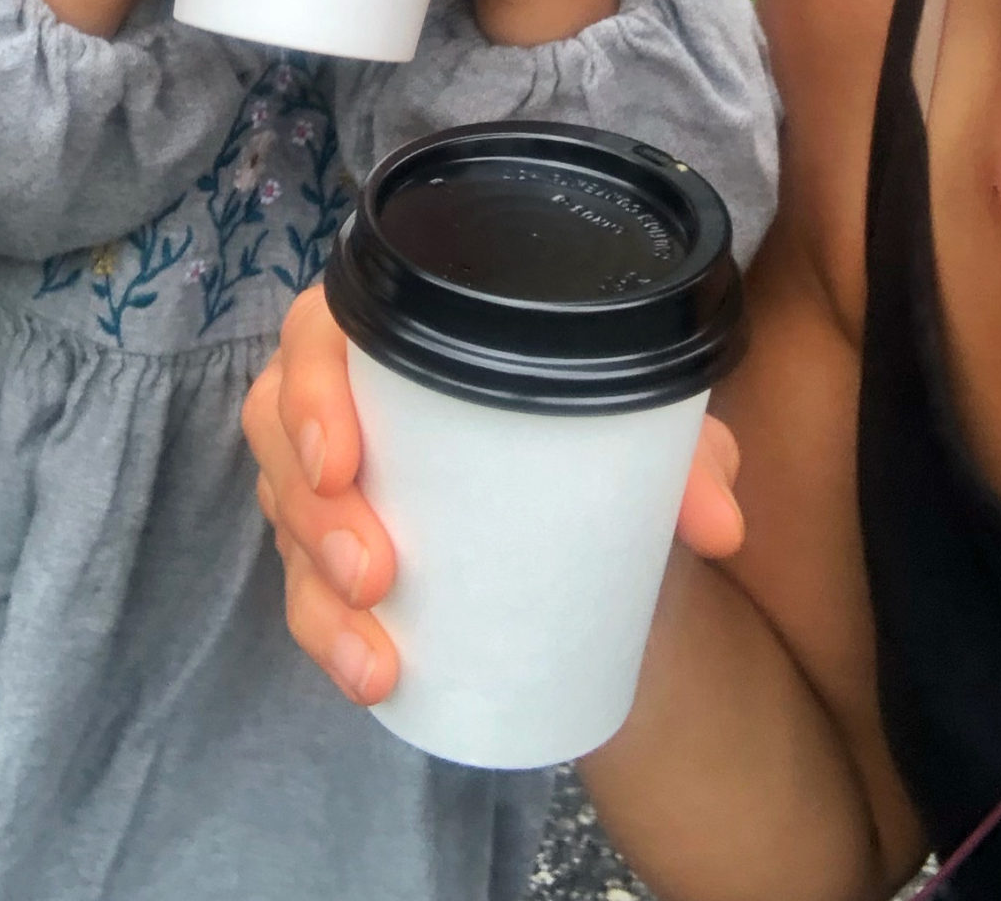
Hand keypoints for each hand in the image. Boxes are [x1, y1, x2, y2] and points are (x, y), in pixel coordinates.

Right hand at [242, 287, 746, 704]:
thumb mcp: (644, 431)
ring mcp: (332, 471)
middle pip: (281, 429)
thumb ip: (686, 455)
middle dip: (313, 509)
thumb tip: (720, 524)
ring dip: (316, 592)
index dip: (311, 389)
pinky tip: (373, 675)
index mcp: (403, 325)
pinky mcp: (336, 546)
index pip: (322, 332)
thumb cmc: (592, 427)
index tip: (342, 461)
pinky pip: (305, 587)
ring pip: (285, 516)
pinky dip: (331, 635)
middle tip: (375, 574)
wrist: (594, 508)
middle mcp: (350, 389)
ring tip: (375, 656)